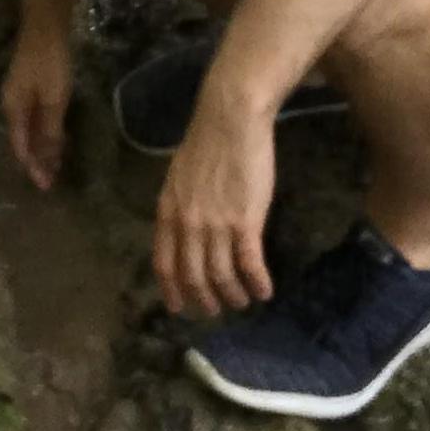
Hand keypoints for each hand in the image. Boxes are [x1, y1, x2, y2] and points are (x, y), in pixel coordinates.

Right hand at [0, 30, 72, 189]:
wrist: (46, 25)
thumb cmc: (50, 63)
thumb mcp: (54, 99)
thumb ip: (49, 131)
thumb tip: (44, 163)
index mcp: (12, 109)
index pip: (20, 147)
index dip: (33, 167)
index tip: (45, 187)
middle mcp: (11, 104)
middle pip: (22, 140)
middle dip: (36, 161)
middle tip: (51, 181)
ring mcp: (19, 95)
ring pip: (28, 129)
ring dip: (40, 148)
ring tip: (54, 165)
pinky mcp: (29, 87)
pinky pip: (34, 118)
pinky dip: (43, 132)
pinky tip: (54, 137)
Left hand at [150, 94, 275, 315]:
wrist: (230, 119)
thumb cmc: (207, 144)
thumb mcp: (179, 178)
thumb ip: (179, 208)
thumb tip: (183, 232)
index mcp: (168, 212)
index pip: (164, 264)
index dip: (172, 290)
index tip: (178, 308)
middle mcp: (188, 224)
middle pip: (192, 276)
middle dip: (204, 300)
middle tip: (215, 311)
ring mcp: (216, 225)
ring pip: (221, 276)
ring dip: (233, 296)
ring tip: (242, 302)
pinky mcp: (245, 222)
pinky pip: (249, 264)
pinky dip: (257, 283)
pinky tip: (265, 291)